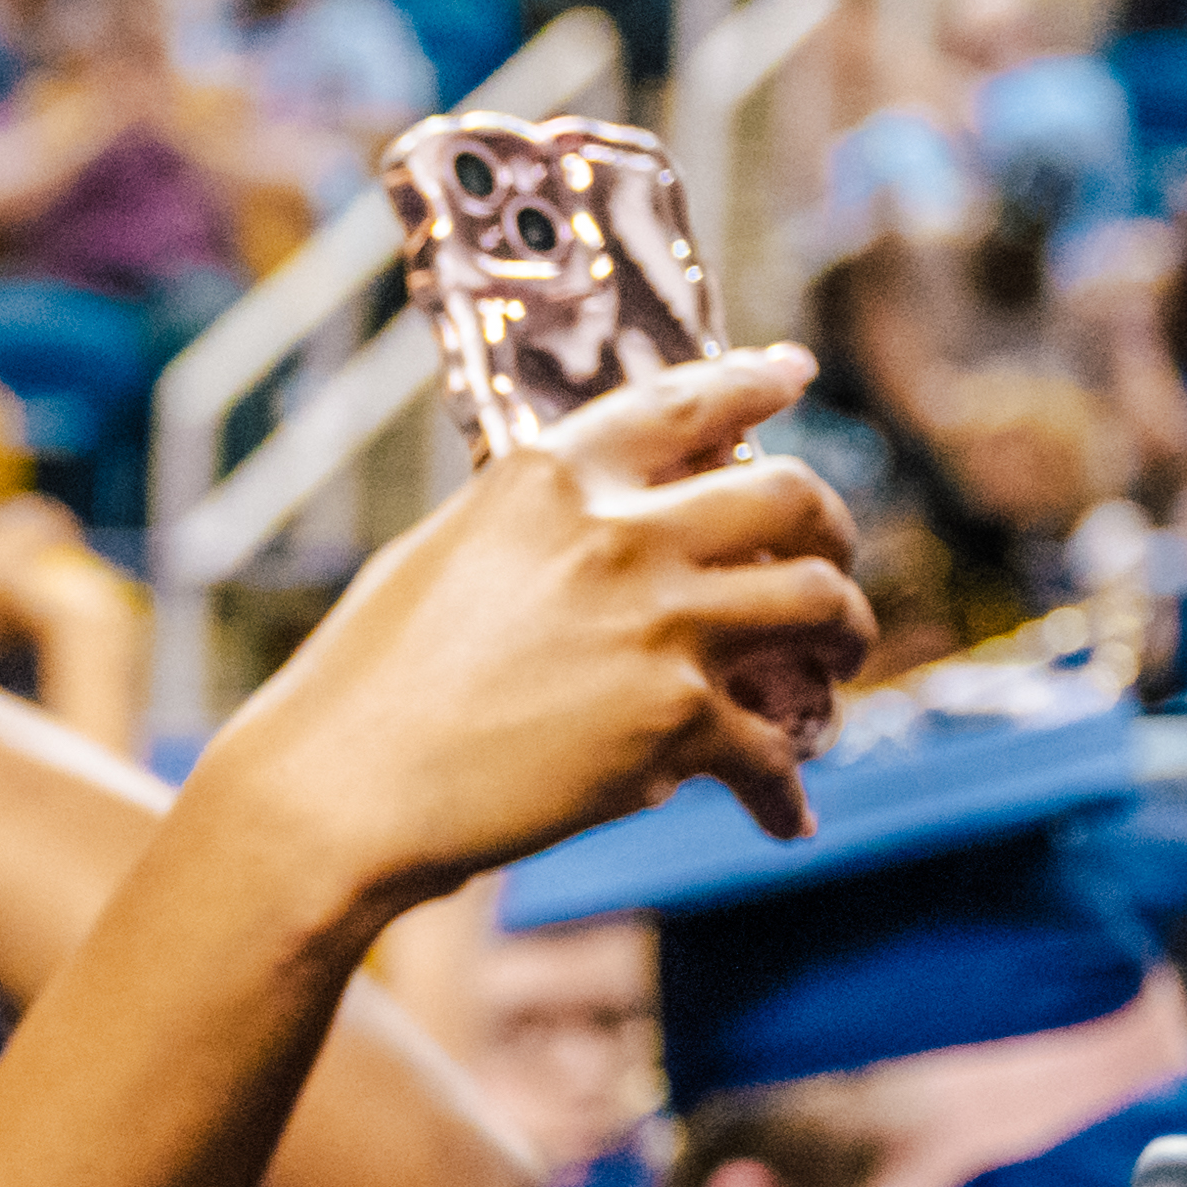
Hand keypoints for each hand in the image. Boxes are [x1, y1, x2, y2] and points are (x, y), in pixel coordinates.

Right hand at [190, 344, 864, 895]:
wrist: (341, 792)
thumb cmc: (364, 687)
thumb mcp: (442, 557)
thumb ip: (535, 529)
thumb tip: (591, 527)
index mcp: (553, 476)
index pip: (689, 401)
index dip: (756, 383)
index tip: (793, 376)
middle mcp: (620, 532)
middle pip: (793, 497)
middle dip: (832, 529)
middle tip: (828, 563)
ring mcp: (659, 623)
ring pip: (820, 603)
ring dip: (845, 637)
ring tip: (835, 665)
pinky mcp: (677, 719)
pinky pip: (775, 745)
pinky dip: (785, 786)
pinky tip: (783, 810)